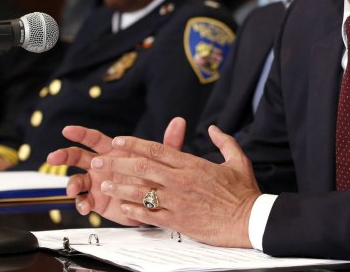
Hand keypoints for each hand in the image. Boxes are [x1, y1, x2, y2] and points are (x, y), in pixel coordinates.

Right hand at [46, 118, 186, 225]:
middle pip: (77, 156)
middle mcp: (101, 165)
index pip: (93, 139)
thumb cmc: (155, 176)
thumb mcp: (164, 160)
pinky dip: (81, 203)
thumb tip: (179, 121)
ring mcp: (97, 183)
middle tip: (54, 157)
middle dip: (64, 155)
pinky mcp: (97, 201)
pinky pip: (84, 201)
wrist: (156, 203)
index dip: (80, 133)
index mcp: (113, 151)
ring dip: (71, 183)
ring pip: (76, 180)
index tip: (68, 129)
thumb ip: (169, 142)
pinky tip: (85, 206)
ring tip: (74, 189)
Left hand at [92, 124, 260, 247]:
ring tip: (104, 183)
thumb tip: (214, 128)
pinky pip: (150, 214)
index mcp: (193, 164)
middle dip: (117, 163)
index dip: (134, 144)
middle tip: (99, 161)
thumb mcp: (238, 160)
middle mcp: (182, 181)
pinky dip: (134, 210)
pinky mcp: (179, 221)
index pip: (157, 150)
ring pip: (142, 191)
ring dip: (120, 186)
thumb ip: (224, 141)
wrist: (250, 221)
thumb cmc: (245, 193)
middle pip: (143, 168)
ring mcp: (178, 201)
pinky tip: (121, 207)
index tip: (118, 141)